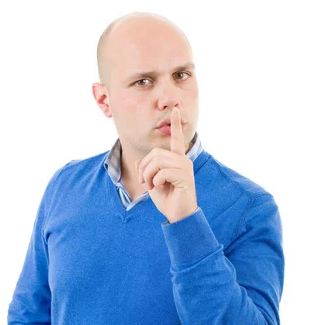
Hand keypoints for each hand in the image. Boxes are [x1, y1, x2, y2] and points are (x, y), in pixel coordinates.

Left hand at [135, 106, 197, 222]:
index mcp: (176, 160)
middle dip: (144, 168)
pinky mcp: (185, 176)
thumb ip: (147, 170)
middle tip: (144, 182)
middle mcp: (182, 160)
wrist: (178, 215)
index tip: (176, 109)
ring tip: (152, 186)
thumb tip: (140, 159)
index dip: (176, 124)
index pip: (177, 139)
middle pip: (155, 153)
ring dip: (149, 176)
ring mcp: (185, 167)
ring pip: (157, 162)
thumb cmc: (167, 200)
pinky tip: (160, 188)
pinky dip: (156, 181)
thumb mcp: (152, 183)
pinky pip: (162, 172)